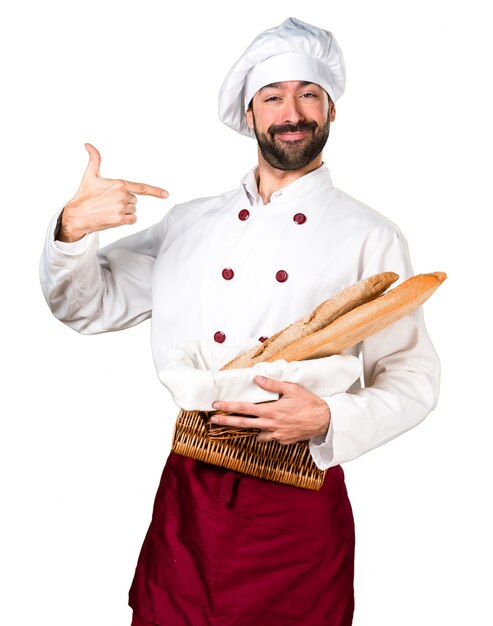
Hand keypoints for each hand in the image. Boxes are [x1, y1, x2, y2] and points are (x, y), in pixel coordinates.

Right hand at [58, 143, 168, 241]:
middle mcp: (122, 195)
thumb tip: (88, 145)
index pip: (141, 188)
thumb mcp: (90, 176)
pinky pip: (132, 219)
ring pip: (133, 210)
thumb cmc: (84, 196)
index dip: (155, 191)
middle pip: (135, 200)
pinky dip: (126, 220)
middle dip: (125, 201)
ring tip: (109, 209)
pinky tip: (113, 217)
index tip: (166, 194)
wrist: (77, 215)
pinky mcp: (120, 219)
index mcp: (119, 184)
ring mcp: (121, 208)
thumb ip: (94, 159)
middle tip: (109, 202)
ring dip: (125, 211)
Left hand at [210, 376, 330, 444]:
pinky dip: (266, 432)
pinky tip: (269, 426)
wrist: (325, 421)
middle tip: (213, 420)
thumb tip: (257, 379)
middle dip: (226, 422)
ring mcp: (276, 435)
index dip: (228, 407)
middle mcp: (271, 425)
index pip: (244, 409)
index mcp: (271, 411)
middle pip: (243, 424)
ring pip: (256, 433)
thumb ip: (272, 385)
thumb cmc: (309, 403)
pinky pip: (269, 437)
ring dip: (249, 428)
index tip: (216, 406)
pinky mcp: (282, 441)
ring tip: (243, 422)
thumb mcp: (292, 389)